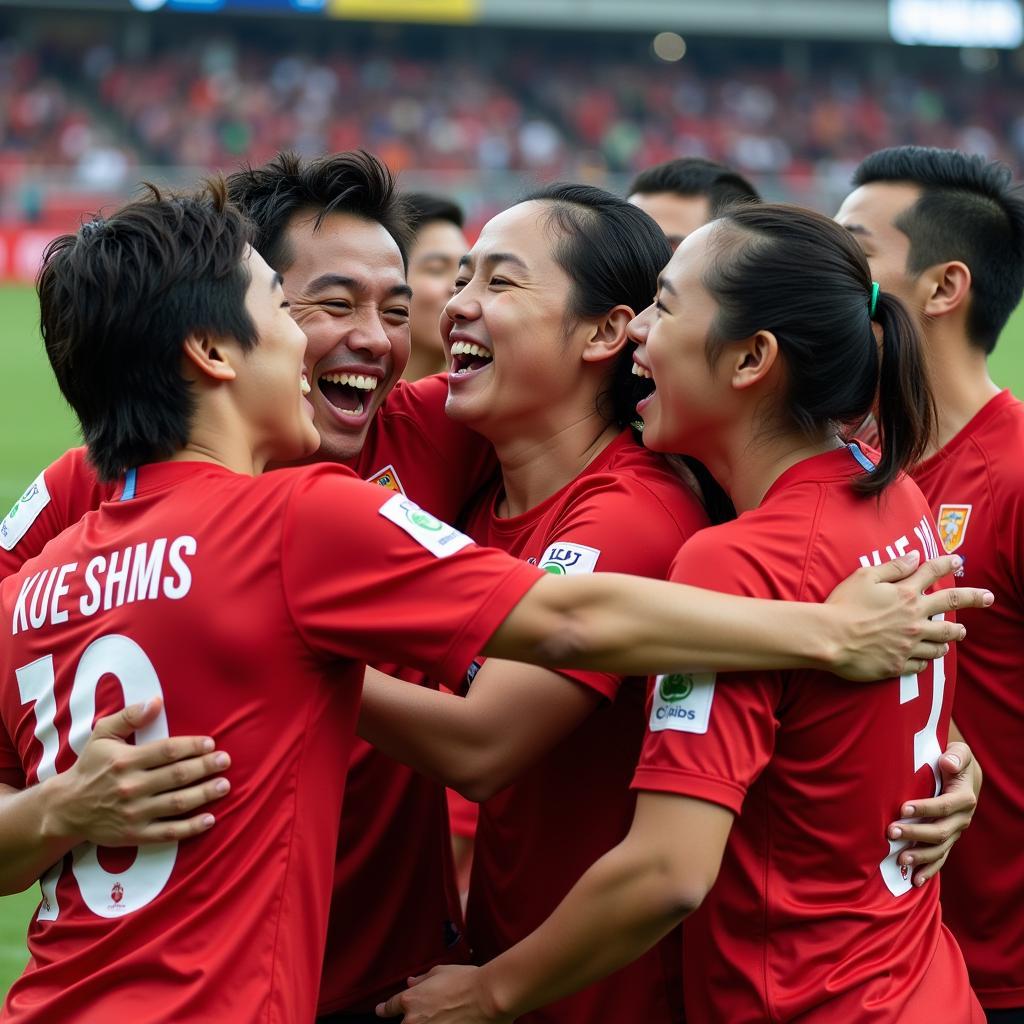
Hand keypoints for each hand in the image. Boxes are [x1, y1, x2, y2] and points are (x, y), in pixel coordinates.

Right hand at [45, 698, 230, 845]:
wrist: (66, 808)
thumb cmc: (91, 767)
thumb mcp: (102, 735)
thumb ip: (128, 716)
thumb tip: (156, 702)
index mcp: (125, 761)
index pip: (167, 751)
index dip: (192, 746)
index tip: (211, 743)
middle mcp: (131, 787)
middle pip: (177, 776)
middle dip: (205, 767)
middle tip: (225, 761)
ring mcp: (134, 813)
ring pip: (177, 803)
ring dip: (204, 794)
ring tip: (225, 786)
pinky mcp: (134, 835)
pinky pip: (167, 832)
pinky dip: (190, 828)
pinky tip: (210, 820)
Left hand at [377, 965, 510, 1022]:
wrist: (486, 998)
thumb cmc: (466, 981)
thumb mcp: (440, 972)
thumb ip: (422, 980)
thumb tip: (411, 982)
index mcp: (410, 1000)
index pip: (389, 1008)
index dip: (383, 1010)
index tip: (381, 1011)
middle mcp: (413, 1022)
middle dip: (411, 1019)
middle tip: (431, 1011)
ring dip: (426, 1023)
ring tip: (443, 1016)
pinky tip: (450, 1021)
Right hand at [825, 551, 993, 679]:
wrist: (829, 638)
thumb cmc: (843, 605)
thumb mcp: (865, 576)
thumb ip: (893, 567)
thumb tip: (914, 557)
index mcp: (905, 594)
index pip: (932, 573)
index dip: (946, 564)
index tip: (958, 561)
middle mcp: (914, 619)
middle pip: (950, 608)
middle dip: (973, 599)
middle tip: (988, 598)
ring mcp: (909, 643)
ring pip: (941, 641)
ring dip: (951, 636)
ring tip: (957, 635)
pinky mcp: (898, 663)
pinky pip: (922, 663)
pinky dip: (927, 658)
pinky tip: (927, 657)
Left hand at [888, 740, 979, 886]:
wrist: (964, 776)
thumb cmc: (956, 761)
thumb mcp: (961, 753)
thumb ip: (957, 756)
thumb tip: (948, 763)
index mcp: (964, 798)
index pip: (944, 806)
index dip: (925, 808)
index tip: (903, 808)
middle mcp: (962, 819)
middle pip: (940, 832)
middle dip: (915, 833)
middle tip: (890, 832)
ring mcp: (955, 832)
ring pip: (939, 849)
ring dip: (920, 856)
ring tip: (900, 858)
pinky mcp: (947, 840)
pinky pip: (940, 858)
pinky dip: (929, 870)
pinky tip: (915, 880)